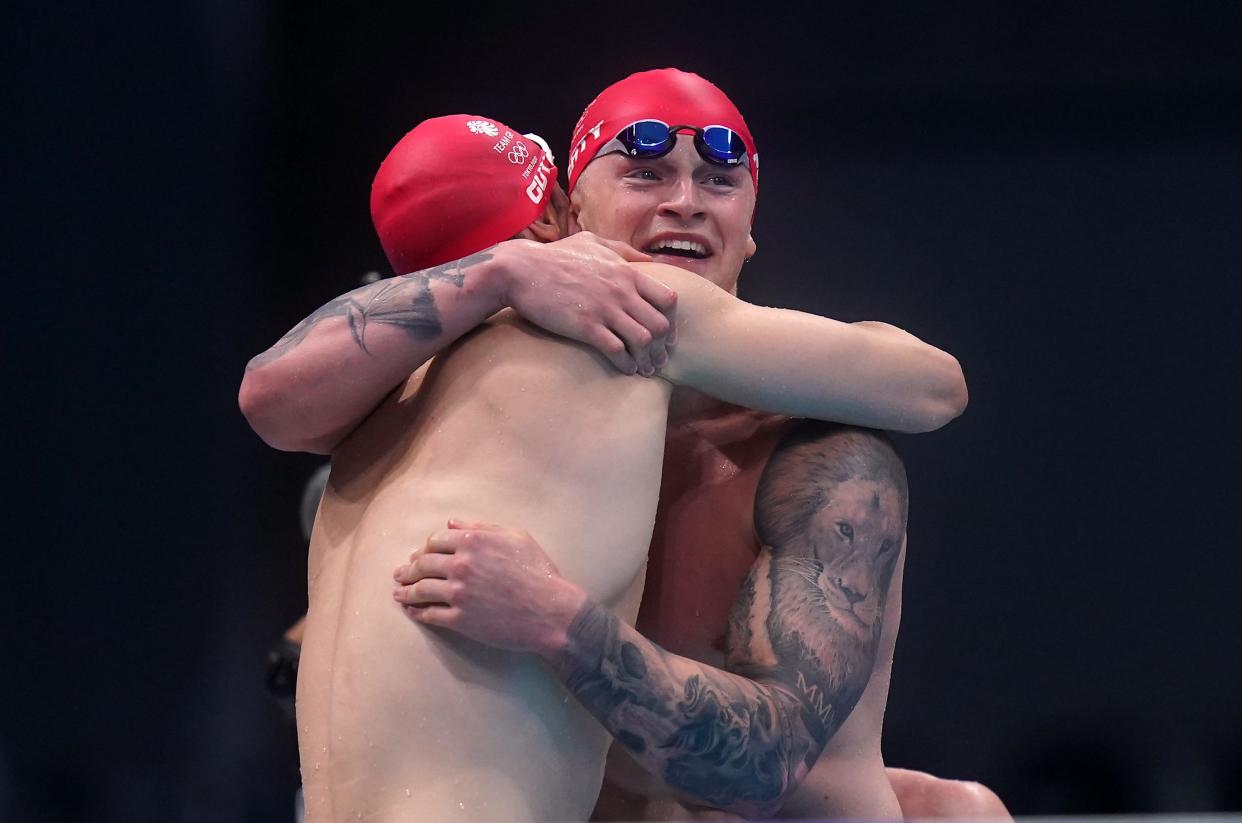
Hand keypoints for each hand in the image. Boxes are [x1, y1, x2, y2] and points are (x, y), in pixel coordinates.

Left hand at [392, 519, 586, 655]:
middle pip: (422, 564)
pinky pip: (430, 614)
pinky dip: (417, 612)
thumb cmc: (538, 572)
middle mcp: (461, 564)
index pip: (436, 540)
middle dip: (408, 569)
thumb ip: (482, 527)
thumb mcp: (516, 537)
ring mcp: (458, 593)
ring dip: (406, 590)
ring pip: (421, 589)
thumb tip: (453, 522)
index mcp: (473, 541)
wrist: (550, 611)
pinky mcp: (460, 620)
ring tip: (398, 592)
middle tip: (401, 574)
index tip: (421, 554)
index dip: (426, 547)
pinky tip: (412, 611)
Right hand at [495, 234, 676, 375]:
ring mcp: (604, 309)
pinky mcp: (586, 326)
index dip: (671, 320)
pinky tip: (626, 369)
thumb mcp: (593, 242)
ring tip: (645, 369)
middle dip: (662, 347)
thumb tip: (648, 259)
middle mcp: (621, 291)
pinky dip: (626, 364)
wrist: (521, 270)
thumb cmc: (555, 256)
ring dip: (647, 359)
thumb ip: (623, 250)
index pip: (668, 299)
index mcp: (626, 272)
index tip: (665, 334)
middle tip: (659, 359)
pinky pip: (617, 350)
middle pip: (660, 325)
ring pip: (643, 340)